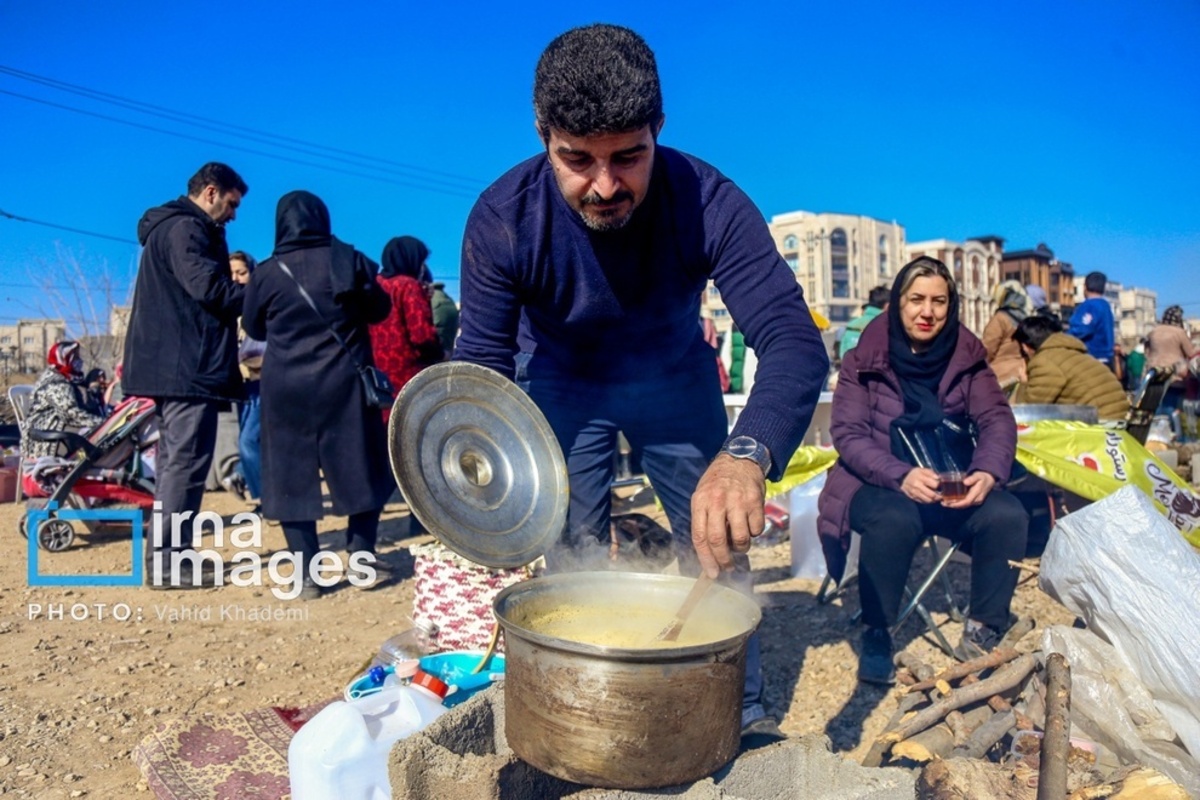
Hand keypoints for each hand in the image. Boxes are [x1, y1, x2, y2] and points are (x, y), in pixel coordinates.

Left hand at [690, 454, 765, 577]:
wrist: (740, 460)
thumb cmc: (718, 483)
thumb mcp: (703, 496)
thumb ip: (704, 521)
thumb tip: (708, 553)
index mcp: (700, 502)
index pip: (700, 536)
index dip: (705, 559)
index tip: (712, 573)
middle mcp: (717, 501)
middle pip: (718, 540)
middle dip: (722, 560)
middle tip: (727, 568)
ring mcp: (737, 501)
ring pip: (740, 538)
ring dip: (740, 548)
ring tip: (739, 545)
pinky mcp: (755, 502)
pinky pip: (756, 530)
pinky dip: (753, 534)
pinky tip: (749, 524)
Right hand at [900, 468, 940, 503]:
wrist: (902, 478)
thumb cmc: (915, 474)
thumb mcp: (922, 470)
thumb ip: (931, 473)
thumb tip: (939, 479)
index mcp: (921, 478)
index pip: (935, 485)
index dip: (939, 485)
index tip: (940, 485)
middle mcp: (917, 487)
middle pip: (932, 495)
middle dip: (938, 495)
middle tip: (941, 494)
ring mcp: (915, 493)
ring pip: (928, 500)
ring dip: (934, 500)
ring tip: (936, 497)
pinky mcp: (913, 498)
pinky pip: (923, 502)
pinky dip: (928, 501)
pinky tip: (930, 498)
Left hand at [942, 471, 995, 508]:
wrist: (989, 479)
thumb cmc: (983, 476)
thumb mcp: (978, 475)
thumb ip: (972, 478)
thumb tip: (965, 482)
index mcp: (978, 494)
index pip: (966, 501)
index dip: (957, 503)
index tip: (948, 502)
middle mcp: (977, 500)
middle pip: (964, 505)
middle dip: (953, 505)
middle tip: (943, 503)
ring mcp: (975, 501)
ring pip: (964, 505)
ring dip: (954, 505)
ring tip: (944, 503)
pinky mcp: (973, 500)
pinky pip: (964, 503)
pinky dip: (957, 503)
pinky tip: (950, 501)